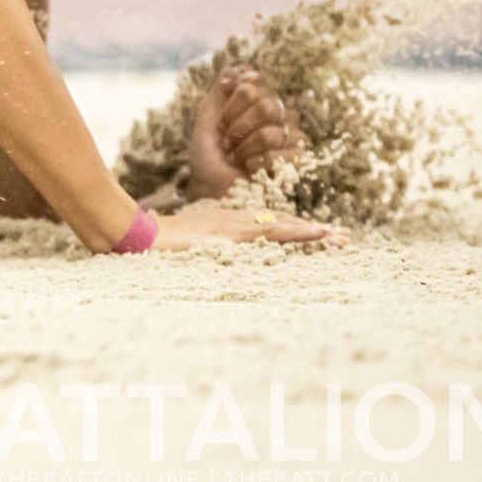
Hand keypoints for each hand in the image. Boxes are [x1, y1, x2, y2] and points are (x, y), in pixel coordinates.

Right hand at [150, 201, 346, 250]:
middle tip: (344, 236)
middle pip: (282, 223)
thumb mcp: (185, 248)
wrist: (137, 235)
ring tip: (342, 237)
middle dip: (314, 231)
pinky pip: (274, 232)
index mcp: (224, 225)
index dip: (295, 229)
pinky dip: (299, 231)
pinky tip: (319, 234)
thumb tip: (209, 260)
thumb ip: (202, 250)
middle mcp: (234, 221)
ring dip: (315, 232)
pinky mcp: (235, 235)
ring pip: (285, 226)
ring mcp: (235, 226)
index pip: (268, 224)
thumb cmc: (154, 245)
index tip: (319, 234)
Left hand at [184, 63, 304, 201]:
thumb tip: (241, 69)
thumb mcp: (206, 119)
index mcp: (256, 101)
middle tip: (229, 142)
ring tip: (238, 159)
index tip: (221, 123)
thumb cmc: (208, 156)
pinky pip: (279, 156)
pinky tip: (251, 170)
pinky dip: (256, 165)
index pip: (251, 87)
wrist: (210, 189)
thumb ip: (220, 92)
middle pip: (266, 106)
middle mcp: (277, 115)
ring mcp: (290, 137)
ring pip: (271, 133)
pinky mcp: (297, 161)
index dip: (230, 107)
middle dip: (238, 128)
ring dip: (244, 150)